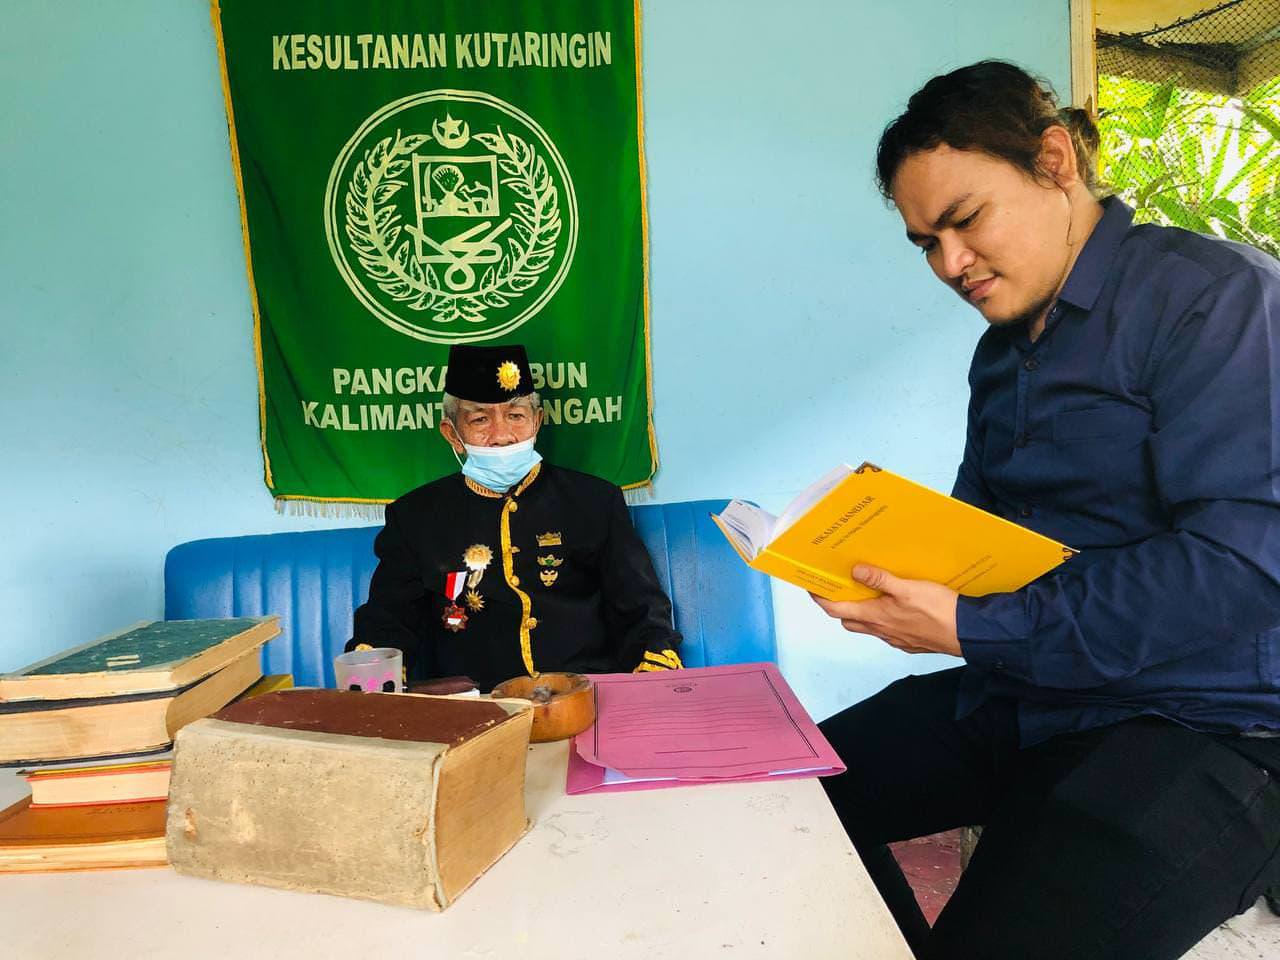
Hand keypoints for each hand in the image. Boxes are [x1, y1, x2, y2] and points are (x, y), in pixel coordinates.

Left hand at [811, 565, 961, 656]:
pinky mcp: (911, 643)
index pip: (837, 610)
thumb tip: (855, 571)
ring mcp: (896, 639)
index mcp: (876, 617)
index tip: (813, 588)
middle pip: (850, 620)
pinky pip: (889, 632)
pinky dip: (884, 620)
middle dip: (841, 606)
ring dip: (864, 613)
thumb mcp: (908, 588)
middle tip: (841, 588)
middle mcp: (882, 631)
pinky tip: (896, 609)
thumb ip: (880, 580)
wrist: (969, 634)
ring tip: (869, 594)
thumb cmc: (939, 611)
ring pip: (870, 627)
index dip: (821, 600)